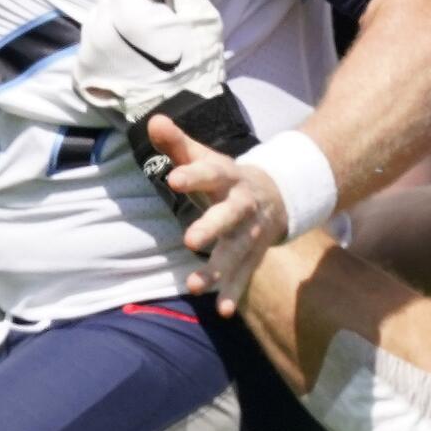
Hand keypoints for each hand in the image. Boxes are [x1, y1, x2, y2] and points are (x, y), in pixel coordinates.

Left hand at [73, 0, 228, 119]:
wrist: (183, 114)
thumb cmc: (195, 62)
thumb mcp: (199, 12)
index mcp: (126, 12)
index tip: (151, 1)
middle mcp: (99, 29)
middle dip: (124, 5)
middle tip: (148, 29)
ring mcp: (87, 53)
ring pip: (96, 21)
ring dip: (113, 26)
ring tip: (138, 47)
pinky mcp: (82, 73)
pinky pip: (90, 46)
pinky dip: (105, 49)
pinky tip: (127, 63)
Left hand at [148, 114, 288, 314]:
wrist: (278, 196)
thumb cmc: (227, 178)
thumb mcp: (206, 158)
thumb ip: (178, 143)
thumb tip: (153, 121)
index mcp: (230, 177)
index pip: (211, 172)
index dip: (194, 174)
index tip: (173, 179)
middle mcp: (243, 205)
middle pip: (229, 215)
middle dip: (212, 227)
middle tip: (189, 241)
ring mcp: (251, 233)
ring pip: (236, 251)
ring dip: (218, 270)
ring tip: (196, 285)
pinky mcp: (253, 255)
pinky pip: (245, 275)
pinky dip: (235, 292)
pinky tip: (224, 310)